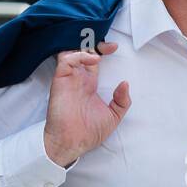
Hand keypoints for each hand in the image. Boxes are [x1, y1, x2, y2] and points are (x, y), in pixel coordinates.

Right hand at [42, 41, 129, 166]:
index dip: (103, 49)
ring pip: (71, 50)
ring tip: (100, 52)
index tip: (115, 47)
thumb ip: (122, 101)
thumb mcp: (114, 116)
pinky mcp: (60, 80)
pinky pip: (66, 60)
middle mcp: (78, 78)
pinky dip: (79, 55)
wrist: (72, 143)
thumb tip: (126, 83)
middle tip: (110, 46)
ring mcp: (69, 78)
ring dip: (85, 46)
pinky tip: (93, 61)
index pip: (94, 58)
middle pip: (82, 49)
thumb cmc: (89, 132)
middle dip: (95, 43)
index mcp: (89, 83)